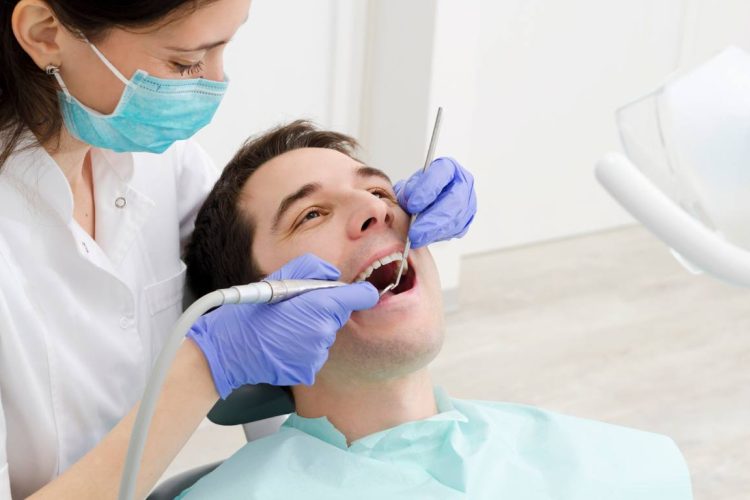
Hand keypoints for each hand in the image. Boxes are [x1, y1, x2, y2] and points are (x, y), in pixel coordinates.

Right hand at [187, 254, 377, 397]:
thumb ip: (312, 269)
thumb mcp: (279, 278)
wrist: (229, 348)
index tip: (363, 293)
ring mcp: (316, 354)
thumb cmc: (251, 311)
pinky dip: (304, 350)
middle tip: (296, 309)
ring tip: (285, 329)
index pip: (356, 298)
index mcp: (318, 305)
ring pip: (325, 337)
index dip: (361, 294)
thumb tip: (334, 275)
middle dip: (324, 311)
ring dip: (312, 332)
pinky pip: (315, 355)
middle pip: (338, 316)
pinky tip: (284, 345)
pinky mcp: (309, 370)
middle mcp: (322, 332)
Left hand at [394, 157, 476, 247]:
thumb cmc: (417, 190)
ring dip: (434, 232)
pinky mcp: (466, 219)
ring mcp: (468, 202)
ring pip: (456, 219)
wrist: (426, 200)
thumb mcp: (409, 185)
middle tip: (414, 232)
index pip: (441, 174)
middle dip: (432, 220)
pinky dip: (439, 236)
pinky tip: (426, 238)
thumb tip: (408, 202)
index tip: (412, 205)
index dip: (426, 190)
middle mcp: (462, 183)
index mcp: (448, 167)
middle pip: (453, 201)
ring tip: (417, 239)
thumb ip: (407, 191)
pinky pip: (456, 230)